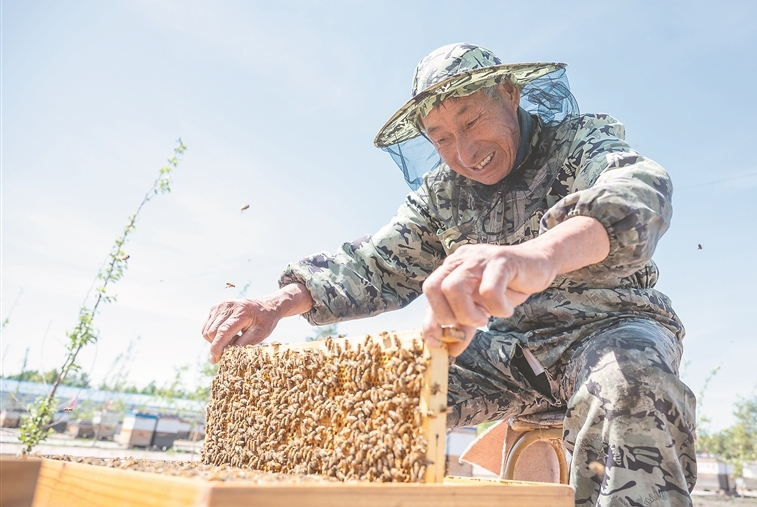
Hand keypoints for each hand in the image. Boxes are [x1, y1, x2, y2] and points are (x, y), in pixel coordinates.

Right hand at [202, 298, 280, 362]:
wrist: (265, 307)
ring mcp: (220, 306)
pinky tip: (227, 332)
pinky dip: (214, 334)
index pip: (223, 331)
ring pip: (207, 331)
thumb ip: (243, 344)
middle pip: (212, 332)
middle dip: (218, 344)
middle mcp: (228, 306)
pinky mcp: (215, 308)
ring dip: (216, 340)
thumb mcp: (260, 334)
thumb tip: (227, 353)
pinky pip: (206, 327)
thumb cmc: (264, 322)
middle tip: (234, 344)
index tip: (215, 359)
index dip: (217, 347)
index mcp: (242, 312)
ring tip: (233, 337)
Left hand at [421, 216, 609, 356]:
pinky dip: (497, 308)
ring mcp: (480, 258)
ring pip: (455, 287)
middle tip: (471, 323)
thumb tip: (450, 351)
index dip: (430, 320)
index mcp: (452, 268)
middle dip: (448, 315)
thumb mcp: (481, 307)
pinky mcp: (501, 261)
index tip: (436, 342)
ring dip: (468, 313)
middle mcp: (461, 260)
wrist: (539, 264)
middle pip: (434, 287)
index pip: (429, 291)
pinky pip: (489, 290)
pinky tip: (506, 309)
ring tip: (486, 317)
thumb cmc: (508, 285)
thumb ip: (464, 326)